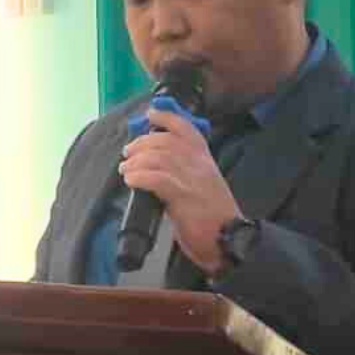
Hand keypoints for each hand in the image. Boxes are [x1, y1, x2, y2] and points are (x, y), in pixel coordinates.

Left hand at [119, 106, 242, 274]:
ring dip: (136, 162)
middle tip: (128, 153)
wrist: (229, 240)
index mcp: (205, 159)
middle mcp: (200, 164)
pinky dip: (139, 177)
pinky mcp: (184, 196)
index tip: (150, 114)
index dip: (166, 118)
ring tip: (126, 170)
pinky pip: (156, 178)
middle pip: (165, 141)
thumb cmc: (213, 216)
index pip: (186, 128)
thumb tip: (154, 163)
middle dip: (141, 143)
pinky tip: (131, 181)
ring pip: (158, 157)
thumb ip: (184, 171)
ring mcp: (192, 179)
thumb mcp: (201, 184)